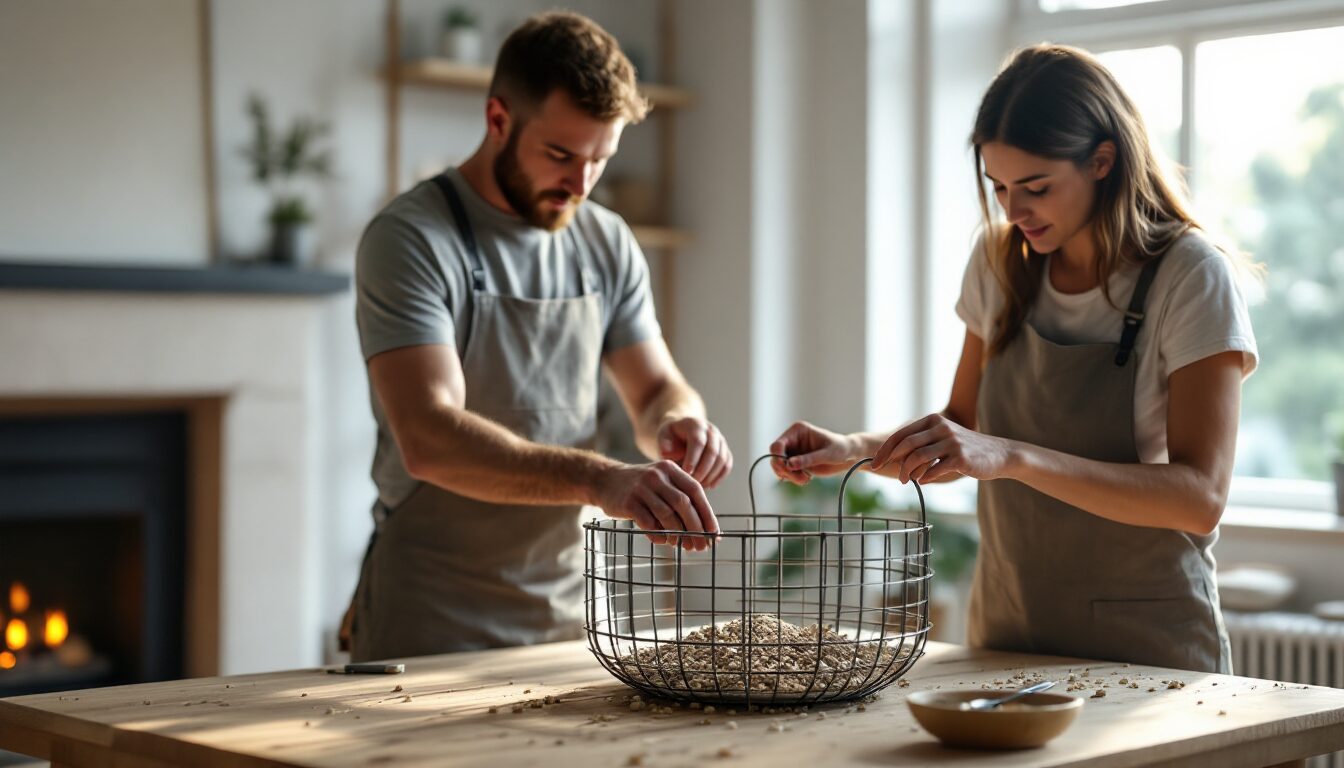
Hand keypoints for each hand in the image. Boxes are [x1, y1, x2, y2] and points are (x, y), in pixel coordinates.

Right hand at [595, 460, 718, 550]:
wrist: (605, 480)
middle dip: (696, 528)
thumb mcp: (662, 482)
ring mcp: (641, 488)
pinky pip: (648, 523)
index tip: (714, 534)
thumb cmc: (641, 487)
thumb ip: (682, 499)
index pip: (696, 491)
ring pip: (666, 515)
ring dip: (678, 534)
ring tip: (682, 545)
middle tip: (701, 546)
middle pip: (683, 504)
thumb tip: (706, 529)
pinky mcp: (628, 502)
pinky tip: (663, 541)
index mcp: (670, 469)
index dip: (707, 514)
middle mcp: (657, 476)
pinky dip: (658, 535)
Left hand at [657, 417, 733, 488]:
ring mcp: (720, 440)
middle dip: (703, 470)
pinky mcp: (725, 451)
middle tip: (693, 483)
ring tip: (699, 486)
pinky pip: (727, 465)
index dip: (693, 458)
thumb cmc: (670, 436)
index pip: (698, 442)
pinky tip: (709, 486)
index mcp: (695, 425)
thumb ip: (663, 443)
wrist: (682, 433)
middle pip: (713, 451)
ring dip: (711, 475)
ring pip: (722, 459)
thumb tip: (667, 453)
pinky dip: (720, 477)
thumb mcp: (663, 435)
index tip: (686, 473)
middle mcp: (711, 430)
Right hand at [767, 421, 860, 483]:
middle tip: (801, 479)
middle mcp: (792, 440)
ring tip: (805, 480)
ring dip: (790, 476)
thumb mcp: (827, 454)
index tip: (788, 469)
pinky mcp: (796, 462)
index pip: (777, 445)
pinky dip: (793, 478)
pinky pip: (786, 472)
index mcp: (797, 431)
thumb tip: (789, 464)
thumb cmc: (841, 449)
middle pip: (776, 457)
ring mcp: (793, 451)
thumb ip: (808, 459)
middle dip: (785, 470)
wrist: (849, 456)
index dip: (778, 458)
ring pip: (780, 466)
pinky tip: (805, 479)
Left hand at [870, 413, 1011, 483]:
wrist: (999, 454)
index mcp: (933, 420)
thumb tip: (894, 459)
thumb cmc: (965, 450)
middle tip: (888, 474)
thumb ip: (921, 445)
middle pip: (906, 445)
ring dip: (907, 472)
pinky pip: (935, 469)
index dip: (885, 450)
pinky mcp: (961, 457)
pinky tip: (923, 482)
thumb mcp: (942, 440)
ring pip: (918, 457)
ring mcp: (951, 442)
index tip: (874, 464)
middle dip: (892, 462)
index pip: (901, 434)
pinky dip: (925, 477)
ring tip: (906, 481)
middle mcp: (941, 427)